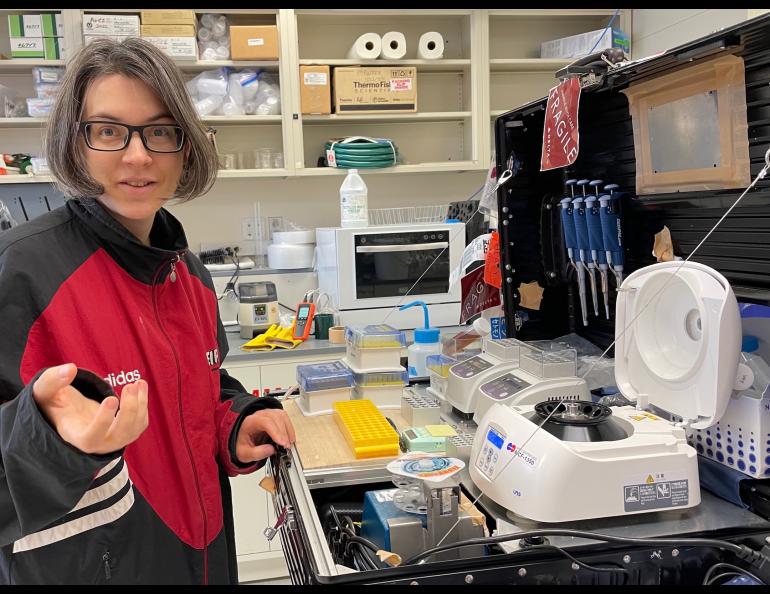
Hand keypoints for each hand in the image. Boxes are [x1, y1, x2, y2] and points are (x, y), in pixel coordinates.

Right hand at [32, 363, 148, 454]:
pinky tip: (140, 385)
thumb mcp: (46, 391)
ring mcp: (114, 440)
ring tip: (137, 383)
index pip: (90, 439)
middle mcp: (97, 444)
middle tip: (130, 386)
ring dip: (139, 405)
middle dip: (129, 410)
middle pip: (119, 435)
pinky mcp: (127, 433)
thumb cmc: (55, 402)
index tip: (111, 398)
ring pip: (134, 429)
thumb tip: (70, 369)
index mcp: (75, 436)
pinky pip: (140, 422)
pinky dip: (143, 403)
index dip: (103, 421)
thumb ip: (53, 380)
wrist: (69, 413)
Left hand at [235, 408, 295, 463]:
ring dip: (287, 430)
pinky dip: (289, 428)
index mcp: (250, 422)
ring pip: (281, 416)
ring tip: (289, 443)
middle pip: (275, 418)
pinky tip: (289, 437)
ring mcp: (267, 414)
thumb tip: (271, 449)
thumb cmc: (243, 445)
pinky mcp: (274, 416)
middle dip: (283, 433)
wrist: (243, 441)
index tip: (282, 443)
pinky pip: (284, 417)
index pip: (265, 422)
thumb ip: (256, 453)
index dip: (276, 432)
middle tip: (286, 446)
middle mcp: (259, 415)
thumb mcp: (245, 454)